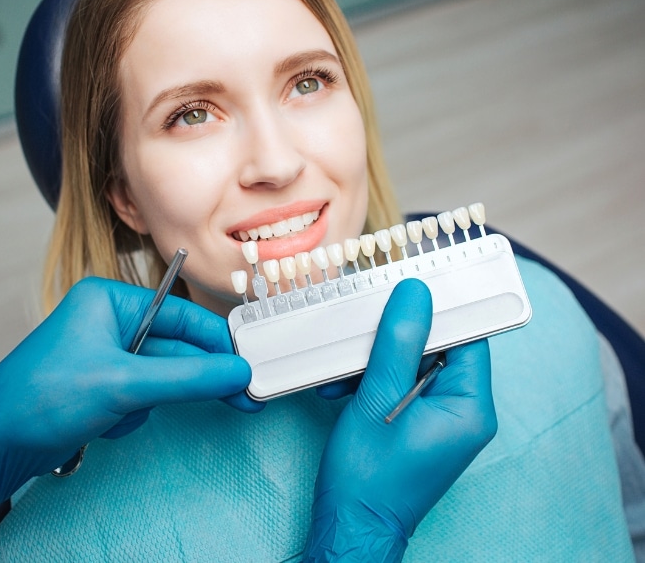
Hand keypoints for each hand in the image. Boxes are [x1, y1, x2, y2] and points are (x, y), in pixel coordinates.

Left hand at [0, 277, 254, 527]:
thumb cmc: (40, 399)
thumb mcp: (124, 383)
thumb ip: (188, 377)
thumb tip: (237, 373)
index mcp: (111, 301)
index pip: (182, 315)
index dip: (217, 340)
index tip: (247, 363)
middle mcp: (111, 322)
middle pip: (176, 347)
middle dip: (201, 376)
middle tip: (244, 395)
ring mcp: (108, 356)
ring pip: (162, 375)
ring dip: (155, 399)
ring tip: (129, 415)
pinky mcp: (104, 386)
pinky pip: (144, 395)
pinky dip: (136, 412)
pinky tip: (109, 424)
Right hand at [304, 279, 496, 561]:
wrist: (350, 527)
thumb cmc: (367, 477)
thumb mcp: (377, 400)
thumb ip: (399, 343)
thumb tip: (416, 293)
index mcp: (469, 407)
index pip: (468, 335)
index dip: (440, 307)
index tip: (410, 285)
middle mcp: (463, 410)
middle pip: (437, 345)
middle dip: (393, 336)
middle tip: (362, 330)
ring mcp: (441, 417)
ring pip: (413, 362)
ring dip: (375, 358)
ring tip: (343, 371)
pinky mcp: (419, 422)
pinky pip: (401, 382)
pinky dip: (372, 378)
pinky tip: (343, 386)